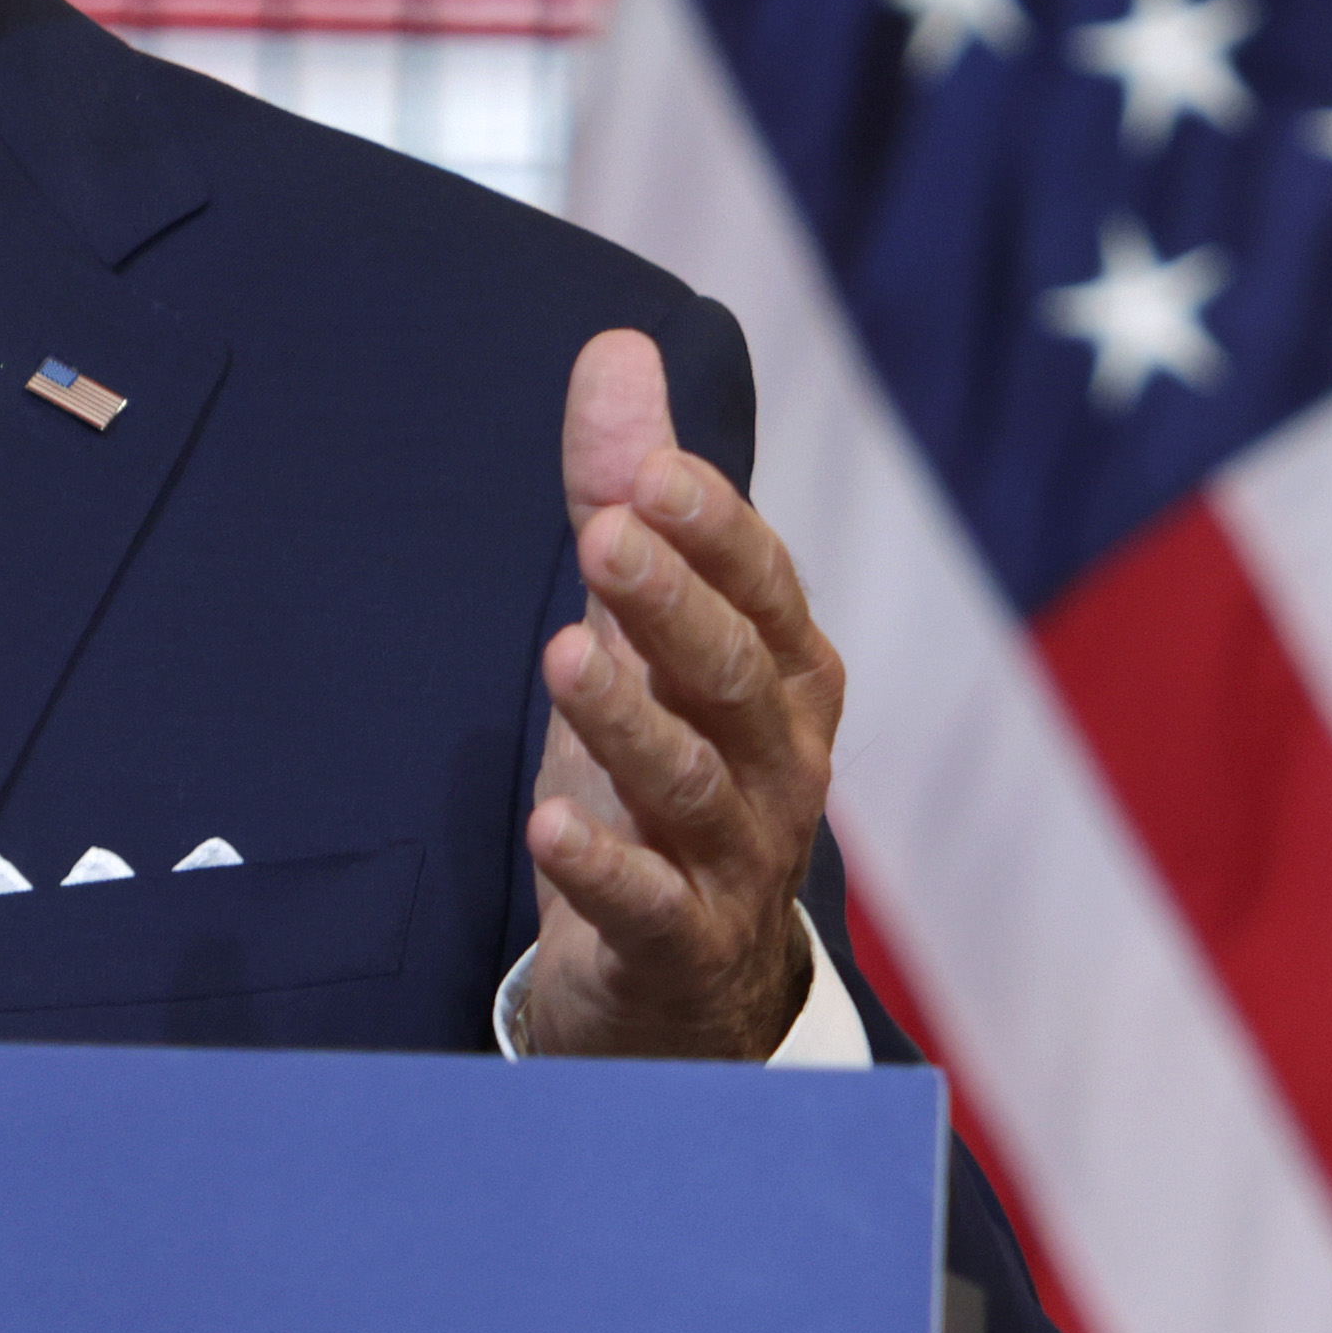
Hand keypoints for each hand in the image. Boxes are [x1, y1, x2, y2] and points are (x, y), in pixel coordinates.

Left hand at [516, 325, 845, 1062]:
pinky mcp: (679, 944)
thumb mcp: (648, 631)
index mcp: (783, 673)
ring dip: (630, 719)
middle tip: (609, 537)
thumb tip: (616, 345)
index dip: (713, 530)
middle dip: (674, 603)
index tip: (651, 471)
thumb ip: (627, 494)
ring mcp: (738, 858)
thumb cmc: (669, 772)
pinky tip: (548, 827)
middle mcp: (777, 760)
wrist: (695, 986)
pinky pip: (650, 903)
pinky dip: (602, 865)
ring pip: (691, 782)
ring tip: (564, 656)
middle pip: (732, 673)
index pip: (761, 584)